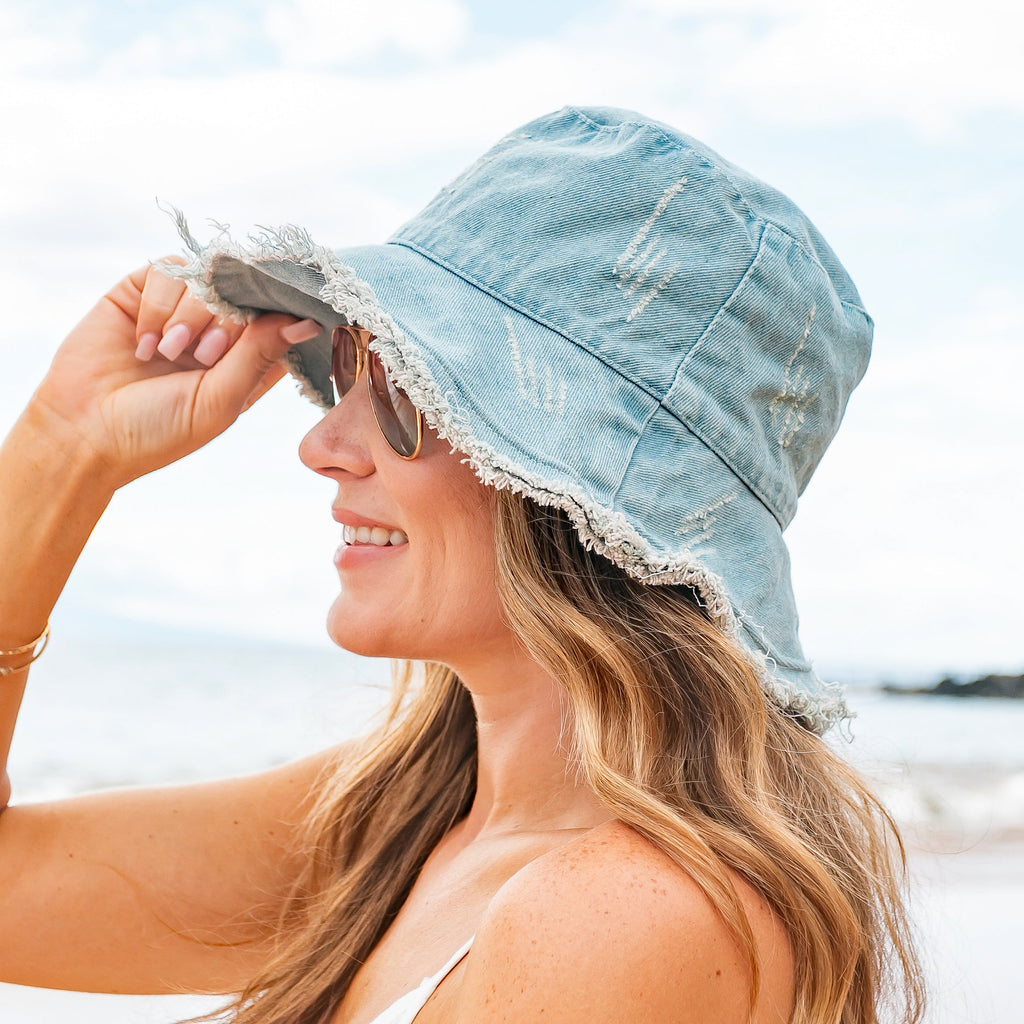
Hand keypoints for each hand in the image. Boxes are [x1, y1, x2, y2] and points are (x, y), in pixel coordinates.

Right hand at [29, 260, 319, 488]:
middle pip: (245, 294)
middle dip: (228, 321)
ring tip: (169, 353)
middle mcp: (217, 334)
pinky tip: (145, 343)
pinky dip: (160, 305)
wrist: (84, 432)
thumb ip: (260, 354)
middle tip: (204, 354)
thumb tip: (307, 321)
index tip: (284, 311)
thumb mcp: (220, 399)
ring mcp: (180, 311)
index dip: (282, 311)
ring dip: (190, 314)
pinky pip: (168, 271)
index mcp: (247, 364)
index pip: (280, 321)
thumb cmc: (159, 430)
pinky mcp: (142, 294)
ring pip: (207, 278)